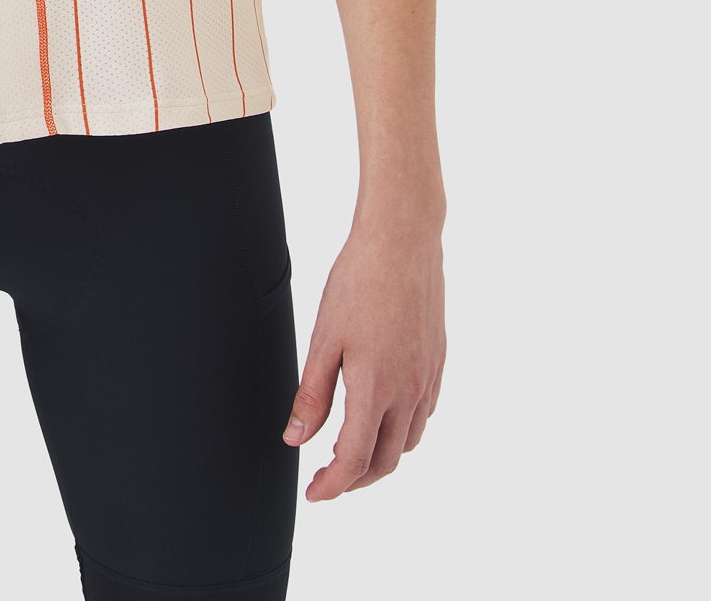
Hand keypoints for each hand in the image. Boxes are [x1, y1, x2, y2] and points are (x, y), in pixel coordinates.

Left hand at [281, 208, 444, 499]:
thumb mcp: (324, 339)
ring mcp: (428, 378)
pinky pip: (423, 415)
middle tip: (327, 478)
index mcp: (376, 389)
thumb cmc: (359, 282)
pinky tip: (382, 415)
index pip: (354, 460)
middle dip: (355, 479)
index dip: (332, 485)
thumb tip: (296, 439)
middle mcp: (409, 392)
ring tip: (351, 450)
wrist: (403, 241)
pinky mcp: (437, 362)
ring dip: (380, 457)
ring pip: (408, 441)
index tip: (314, 494)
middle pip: (384, 460)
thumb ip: (312, 395)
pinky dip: (402, 430)